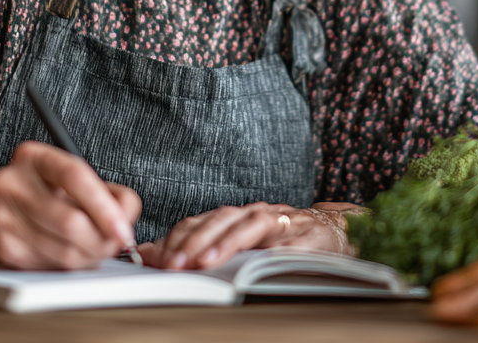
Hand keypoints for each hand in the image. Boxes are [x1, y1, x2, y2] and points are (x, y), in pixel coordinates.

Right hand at [0, 141, 140, 269]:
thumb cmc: (34, 194)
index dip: (105, 207)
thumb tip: (127, 217)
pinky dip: (69, 264)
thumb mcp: (64, 178)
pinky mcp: (3, 248)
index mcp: (33, 157)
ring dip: (90, 256)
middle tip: (115, 242)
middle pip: (71, 221)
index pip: (75, 177)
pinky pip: (51, 265)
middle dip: (103, 240)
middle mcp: (13, 183)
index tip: (124, 229)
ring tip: (93, 248)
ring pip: (64, 250)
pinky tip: (68, 252)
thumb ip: (106, 191)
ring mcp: (3, 217)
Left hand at [140, 202, 360, 269]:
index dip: (176, 238)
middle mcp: (254, 213)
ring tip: (206, 261)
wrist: (332, 231)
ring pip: (250, 224)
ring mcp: (281, 222)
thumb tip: (145, 255)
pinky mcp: (306, 237)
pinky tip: (256, 263)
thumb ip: (193, 248)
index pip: (199, 221)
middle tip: (174, 264)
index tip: (155, 259)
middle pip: (220, 219)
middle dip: (194, 241)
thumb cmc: (278, 241)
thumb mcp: (235, 245)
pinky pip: (287, 243)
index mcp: (235, 216)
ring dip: (226, 242)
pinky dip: (270, 251)